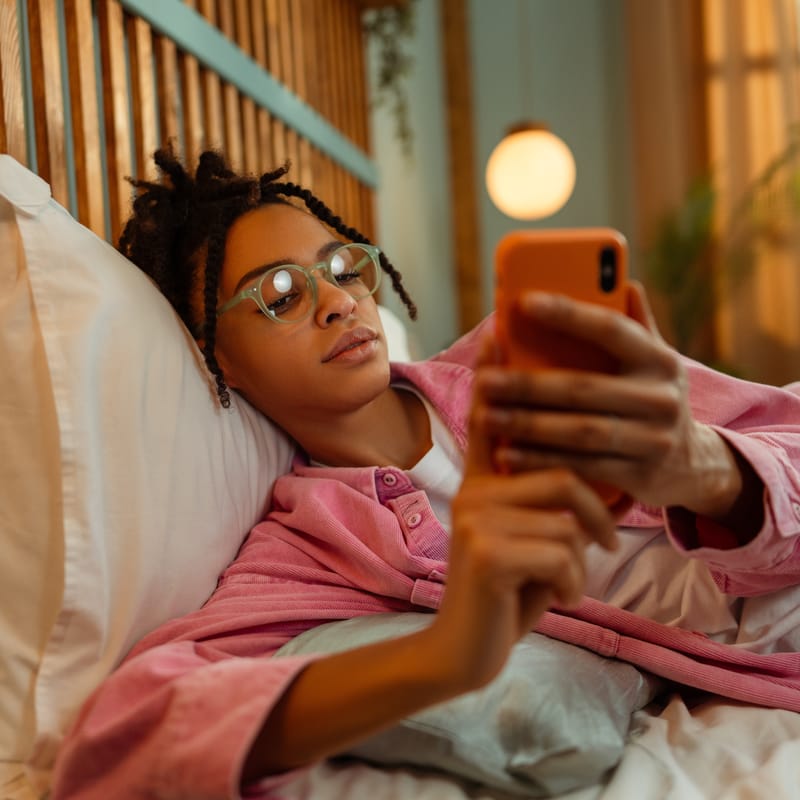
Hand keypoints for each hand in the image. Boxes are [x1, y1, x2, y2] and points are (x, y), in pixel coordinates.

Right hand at [429, 336, 618, 691]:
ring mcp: (477, 519)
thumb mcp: (527, 539)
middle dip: (595, 517)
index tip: (500, 327)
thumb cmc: (508, 589)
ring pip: (568, 518)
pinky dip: (574, 584)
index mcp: (483, 482)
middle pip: (562, 475)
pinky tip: (555, 598)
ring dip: (583, 561)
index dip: (495, 371)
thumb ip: (539, 502)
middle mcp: (475, 491)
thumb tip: (581, 476)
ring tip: (565, 581)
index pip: (490, 417)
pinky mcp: (487, 553)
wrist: (466, 647)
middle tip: (605, 540)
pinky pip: (563, 553)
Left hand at [480, 282, 749, 520]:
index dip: (569, 314)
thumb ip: (635, 325)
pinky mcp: (641, 475)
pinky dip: (541, 460)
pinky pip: (582, 467)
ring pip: (580, 432)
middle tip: (485, 382)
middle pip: (584, 388)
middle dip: (528, 386)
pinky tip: (507, 453)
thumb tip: (622, 279)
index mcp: (659, 359)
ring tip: (486, 417)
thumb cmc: (650, 398)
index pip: (611, 328)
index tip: (524, 301)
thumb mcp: (653, 361)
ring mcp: (655, 439)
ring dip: (528, 426)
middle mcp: (662, 397)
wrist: (692, 464)